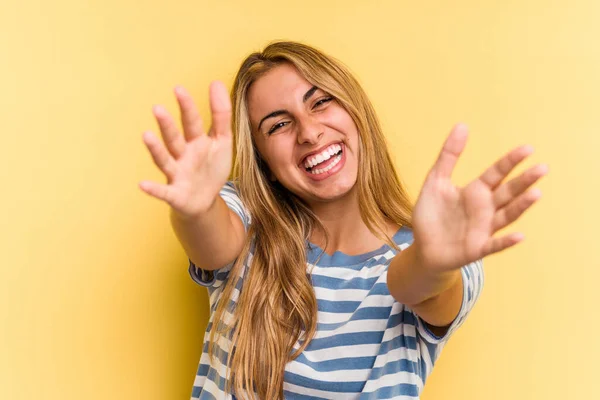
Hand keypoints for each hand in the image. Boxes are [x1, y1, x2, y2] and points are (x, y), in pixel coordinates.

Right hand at [139, 82, 232, 217]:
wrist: (206, 200)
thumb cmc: (211, 167)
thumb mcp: (222, 140)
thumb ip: (221, 114)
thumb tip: (217, 82)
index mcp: (196, 141)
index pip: (192, 122)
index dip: (187, 107)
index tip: (178, 89)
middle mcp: (182, 155)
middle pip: (174, 138)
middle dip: (167, 125)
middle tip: (158, 109)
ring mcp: (177, 174)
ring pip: (165, 160)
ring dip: (156, 149)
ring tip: (147, 136)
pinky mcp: (175, 195)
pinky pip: (163, 192)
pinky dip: (153, 189)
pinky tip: (142, 184)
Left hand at [411, 123, 547, 272]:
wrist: (423, 248)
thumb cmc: (432, 214)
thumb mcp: (436, 181)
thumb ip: (448, 156)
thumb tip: (462, 125)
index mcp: (476, 191)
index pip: (497, 173)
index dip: (510, 162)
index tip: (528, 148)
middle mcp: (485, 209)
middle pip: (508, 192)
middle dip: (524, 181)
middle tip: (542, 168)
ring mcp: (483, 229)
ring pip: (506, 216)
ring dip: (521, 206)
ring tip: (536, 193)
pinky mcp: (476, 248)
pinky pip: (494, 245)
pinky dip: (506, 241)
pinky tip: (519, 236)